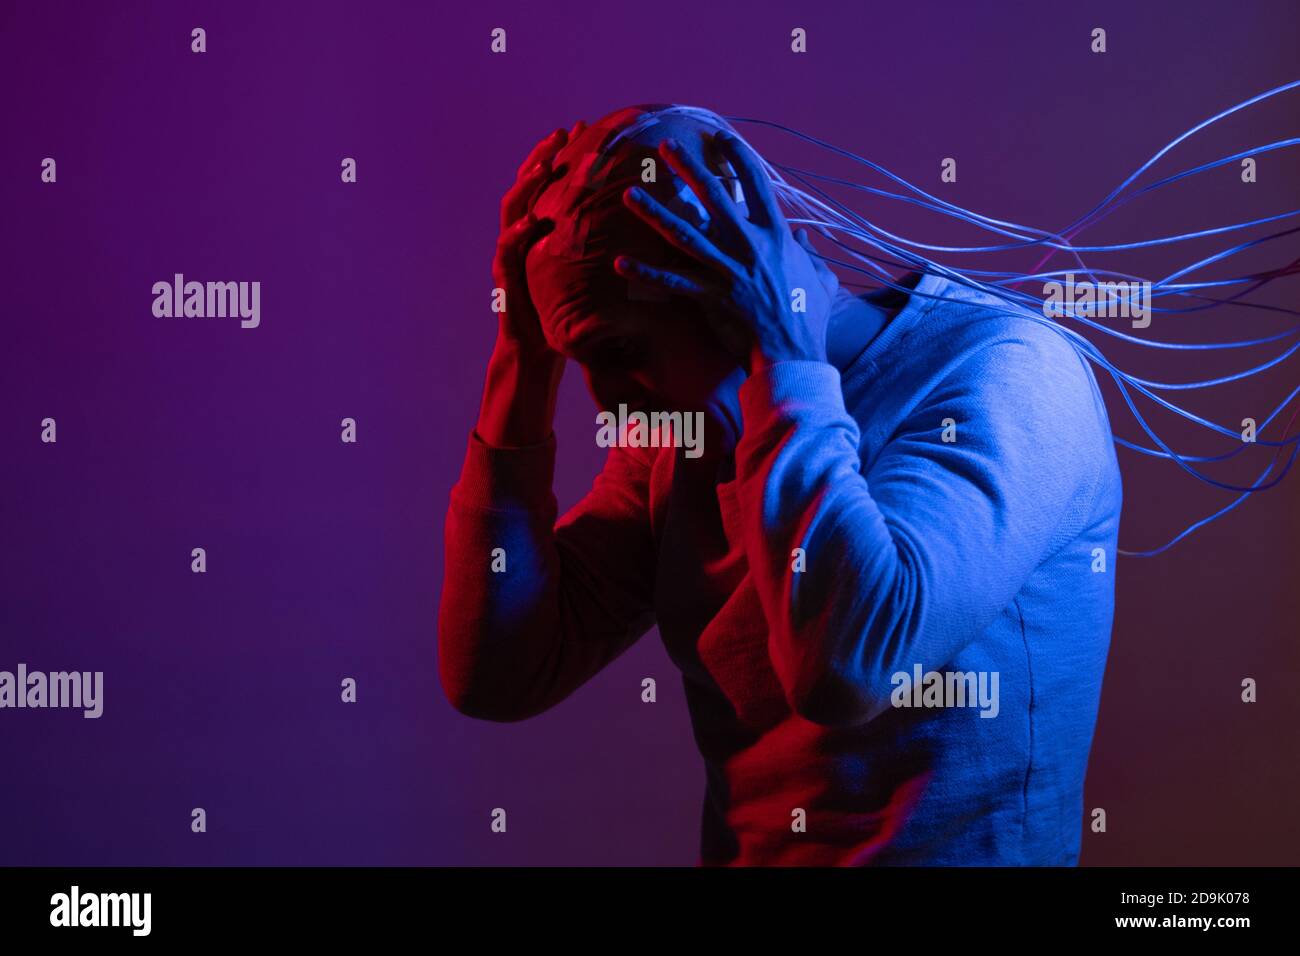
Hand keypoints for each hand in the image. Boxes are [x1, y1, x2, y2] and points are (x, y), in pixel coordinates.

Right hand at [493, 121, 585, 354]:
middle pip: (528, 185)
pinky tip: (532, 222)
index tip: (584, 128)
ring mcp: (510, 254)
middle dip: (543, 156)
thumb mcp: (588, 273)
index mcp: (541, 230)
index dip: (565, 155)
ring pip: (512, 209)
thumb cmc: (564, 311)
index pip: (551, 183)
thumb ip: (603, 247)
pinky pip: (508, 250)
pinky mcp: (505, 278)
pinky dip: (518, 233)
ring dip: (527, 185)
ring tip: (545, 167)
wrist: (536, 351)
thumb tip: (648, 227)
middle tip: (562, 133)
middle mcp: (522, 235)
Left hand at [614, 131, 836, 372]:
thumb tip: (804, 239)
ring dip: (655, 214)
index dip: (737, 157)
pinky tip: (621, 263)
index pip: (755, 184)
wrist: (795, 354)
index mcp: (776, 236)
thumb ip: (811, 254)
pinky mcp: (712, 297)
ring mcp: (729, 271)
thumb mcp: (823, 279)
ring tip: (630, 194)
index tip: (719, 136)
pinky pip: (673, 282)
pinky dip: (647, 274)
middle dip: (689, 168)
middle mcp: (750, 247)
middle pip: (715, 198)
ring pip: (685, 235)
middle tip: (666, 146)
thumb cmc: (810, 318)